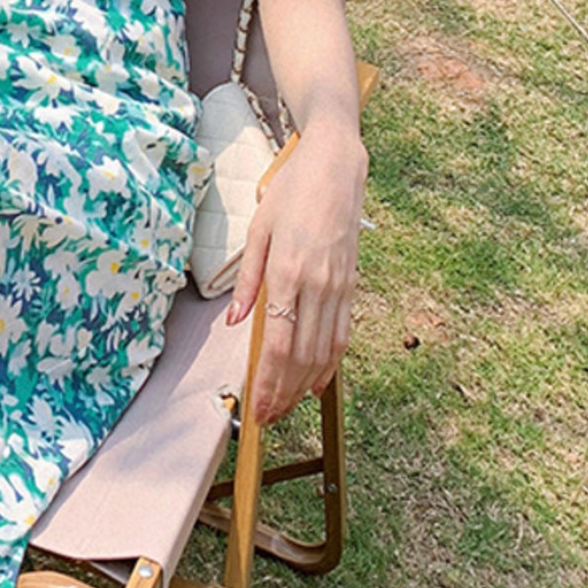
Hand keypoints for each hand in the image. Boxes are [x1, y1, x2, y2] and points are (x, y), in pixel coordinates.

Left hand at [225, 127, 367, 425]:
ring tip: (287, 407)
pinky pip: (342, 334)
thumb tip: (234, 321)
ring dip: (305, 386)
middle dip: (284, 394)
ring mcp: (340, 287)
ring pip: (325, 352)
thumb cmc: (292, 194)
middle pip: (302, 357)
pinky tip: (317, 381)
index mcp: (289, 273)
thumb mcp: (259, 231)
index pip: (279, 344)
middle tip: (268, 419)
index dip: (268, 382)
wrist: (336, 168)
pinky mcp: (353, 284)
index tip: (257, 407)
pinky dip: (330, 363)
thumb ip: (247, 281)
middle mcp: (319, 286)